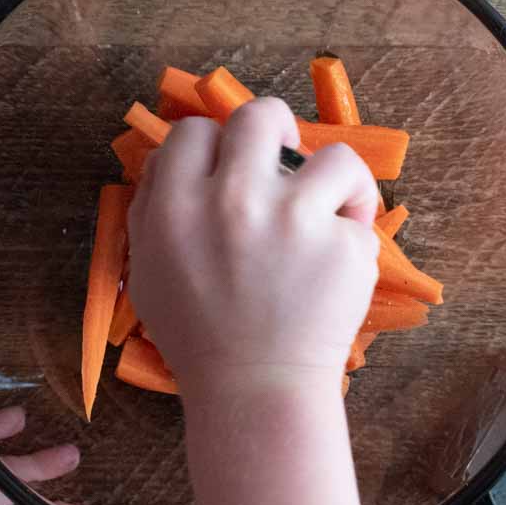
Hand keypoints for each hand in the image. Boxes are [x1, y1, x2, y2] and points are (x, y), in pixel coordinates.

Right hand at [126, 98, 379, 395]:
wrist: (255, 390)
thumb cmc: (197, 336)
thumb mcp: (147, 271)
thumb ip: (153, 208)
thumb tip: (171, 157)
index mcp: (177, 205)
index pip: (194, 130)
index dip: (213, 147)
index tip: (227, 171)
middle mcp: (234, 199)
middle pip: (261, 115)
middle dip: (276, 134)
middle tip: (283, 168)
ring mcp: (295, 219)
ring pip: (333, 155)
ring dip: (333, 180)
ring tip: (327, 210)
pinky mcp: (344, 244)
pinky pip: (358, 210)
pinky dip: (356, 227)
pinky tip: (341, 256)